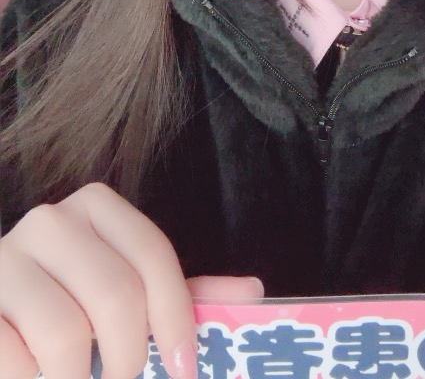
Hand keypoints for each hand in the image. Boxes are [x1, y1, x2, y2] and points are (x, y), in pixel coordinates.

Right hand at [0, 182, 263, 378]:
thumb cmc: (68, 303)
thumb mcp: (127, 290)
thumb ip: (185, 293)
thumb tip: (255, 292)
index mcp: (95, 206)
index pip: (153, 256)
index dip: (177, 319)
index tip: (186, 370)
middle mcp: (49, 220)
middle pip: (116, 296)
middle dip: (129, 359)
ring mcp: (5, 259)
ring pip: (65, 335)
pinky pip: (15, 362)